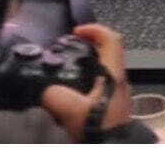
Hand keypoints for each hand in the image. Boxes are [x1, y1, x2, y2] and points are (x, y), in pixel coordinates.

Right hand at [39, 23, 130, 139]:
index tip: (76, 32)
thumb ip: (55, 96)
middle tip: (68, 48)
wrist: (113, 147)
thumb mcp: (73, 112)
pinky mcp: (111, 105)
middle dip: (88, 46)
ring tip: (65, 69)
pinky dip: (86, 81)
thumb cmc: (100, 129)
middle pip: (107, 51)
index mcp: (114, 74)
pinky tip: (70, 92)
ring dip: (86, 64)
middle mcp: (119, 80)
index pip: (112, 39)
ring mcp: (117, 92)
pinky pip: (99, 84)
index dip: (95, 30)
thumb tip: (46, 90)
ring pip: (103, 68)